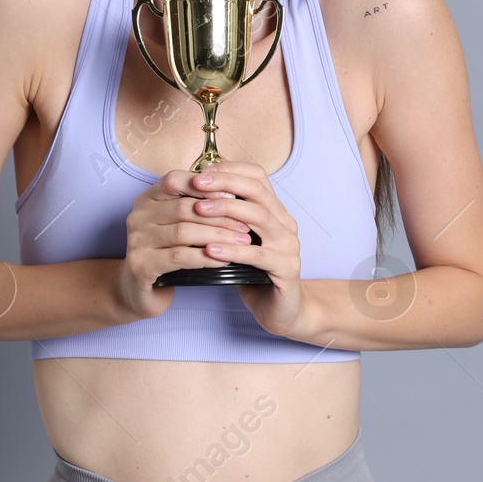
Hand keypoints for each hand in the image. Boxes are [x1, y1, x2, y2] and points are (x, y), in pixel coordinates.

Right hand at [118, 168, 254, 321]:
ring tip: (242, 242)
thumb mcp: (180, 224)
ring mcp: (136, 240)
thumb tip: (235, 192)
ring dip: (218, 236)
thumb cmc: (168, 252)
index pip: (175, 181)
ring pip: (184, 232)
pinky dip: (206, 257)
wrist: (142, 290)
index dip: (206, 187)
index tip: (234, 196)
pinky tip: (224, 260)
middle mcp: (138, 215)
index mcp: (148, 199)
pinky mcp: (140, 265)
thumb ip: (197, 207)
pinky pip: (179, 257)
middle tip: (246, 225)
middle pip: (184, 207)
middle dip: (220, 216)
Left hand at [185, 161, 305, 337]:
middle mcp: (285, 224)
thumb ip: (227, 220)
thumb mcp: (240, 241)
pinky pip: (258, 255)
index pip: (257, 177)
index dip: (230, 171)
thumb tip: (193, 196)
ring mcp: (289, 246)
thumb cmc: (254, 274)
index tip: (201, 174)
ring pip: (259, 217)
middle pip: (257, 192)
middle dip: (225, 184)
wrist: (282, 310)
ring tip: (198, 211)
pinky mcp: (287, 269)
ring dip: (226, 211)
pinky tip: (211, 250)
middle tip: (196, 185)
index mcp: (275, 212)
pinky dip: (233, 250)